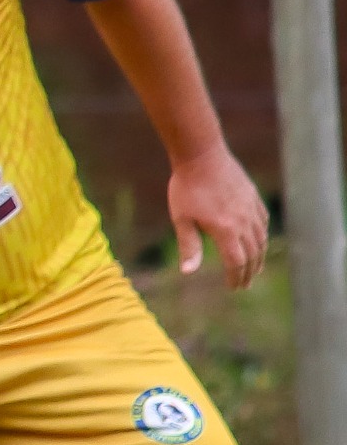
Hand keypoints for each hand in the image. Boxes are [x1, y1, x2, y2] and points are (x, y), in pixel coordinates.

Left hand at [167, 147, 267, 287]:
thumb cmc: (186, 188)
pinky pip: (263, 221)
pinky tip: (258, 241)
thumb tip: (188, 272)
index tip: (233, 287)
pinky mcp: (252, 197)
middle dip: (249, 271)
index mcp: (225, 230)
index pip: (236, 262)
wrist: (201, 156)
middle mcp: (243, 221)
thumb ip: (189, 246)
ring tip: (254, 268)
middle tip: (244, 284)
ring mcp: (250, 208)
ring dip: (259, 256)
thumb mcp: (182, 219)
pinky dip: (262, 236)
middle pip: (252, 253)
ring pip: (261, 238)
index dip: (235, 277)